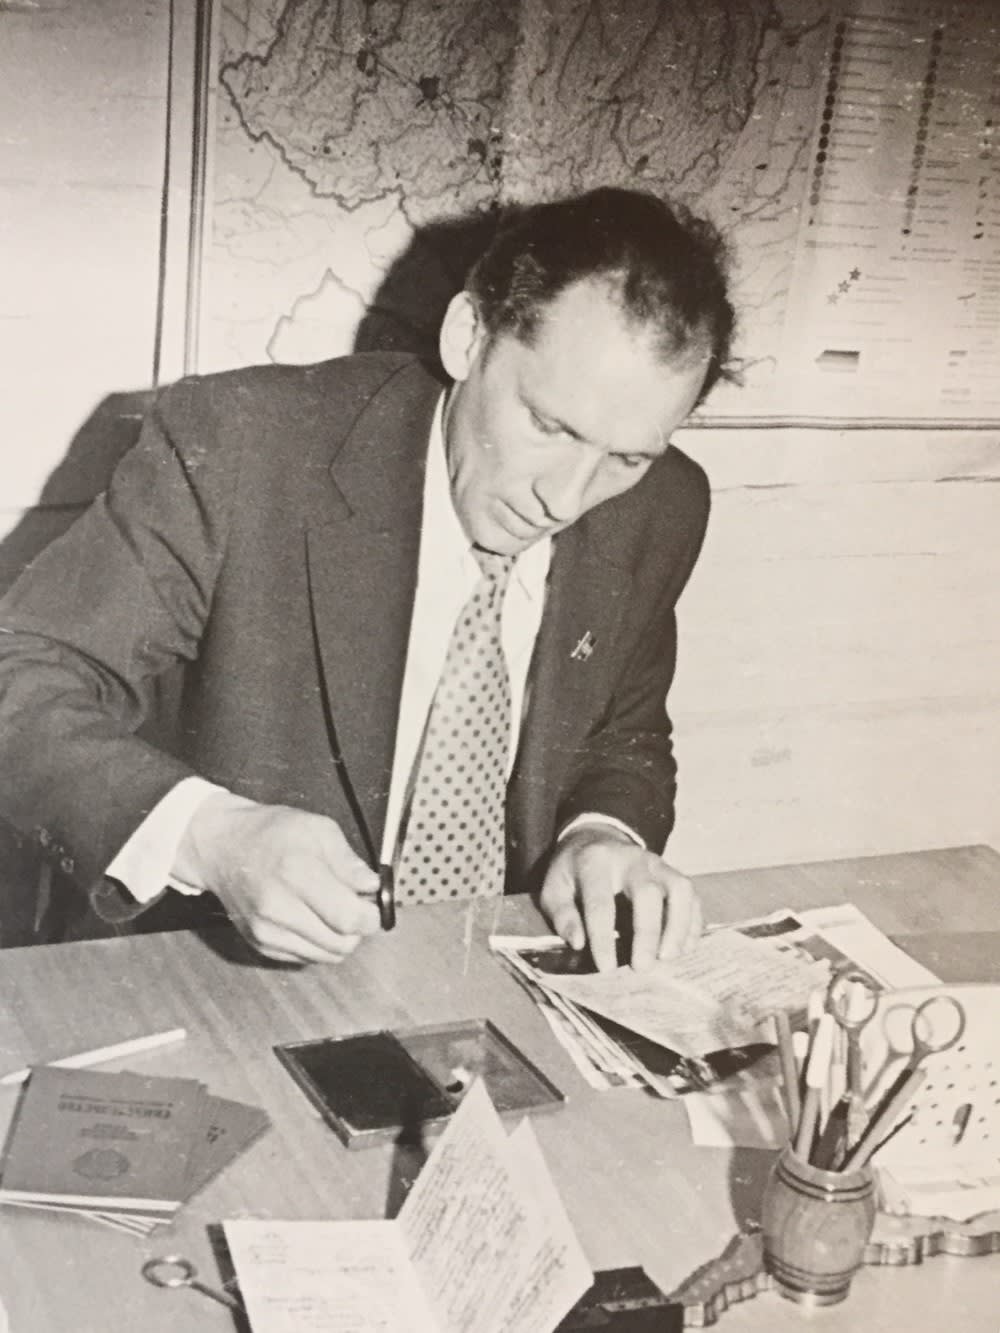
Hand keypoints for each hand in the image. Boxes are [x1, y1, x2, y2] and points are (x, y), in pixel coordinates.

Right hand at [173, 793, 381, 962]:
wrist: (223, 847)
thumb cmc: (271, 832)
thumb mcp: (318, 829)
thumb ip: (349, 861)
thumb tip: (373, 887)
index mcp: (297, 873)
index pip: (349, 918)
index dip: (371, 917)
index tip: (373, 906)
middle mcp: (278, 908)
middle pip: (341, 943)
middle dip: (358, 928)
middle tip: (355, 906)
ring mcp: (267, 930)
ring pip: (326, 956)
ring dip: (339, 938)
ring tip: (332, 910)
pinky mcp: (260, 944)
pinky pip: (307, 958)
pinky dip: (318, 942)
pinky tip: (311, 917)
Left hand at [539, 825, 701, 971]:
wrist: (596, 839)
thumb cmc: (573, 873)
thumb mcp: (553, 888)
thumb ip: (562, 915)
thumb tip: (578, 942)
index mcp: (595, 862)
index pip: (601, 902)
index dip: (604, 938)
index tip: (606, 968)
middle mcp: (631, 859)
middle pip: (648, 893)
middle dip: (647, 933)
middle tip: (642, 968)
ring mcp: (657, 864)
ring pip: (680, 889)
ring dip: (679, 926)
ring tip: (668, 958)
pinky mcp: (673, 873)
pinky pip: (692, 897)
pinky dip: (692, 924)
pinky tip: (683, 948)